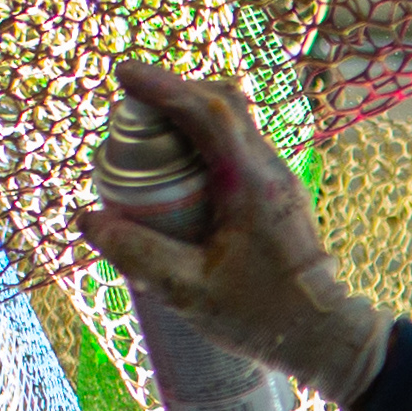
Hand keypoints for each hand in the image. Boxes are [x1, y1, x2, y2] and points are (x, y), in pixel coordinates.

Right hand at [70, 62, 391, 406]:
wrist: (324, 337)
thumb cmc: (263, 317)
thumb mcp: (189, 292)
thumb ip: (137, 254)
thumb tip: (87, 219)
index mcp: (251, 184)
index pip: (208, 113)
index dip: (164, 86)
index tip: (124, 73)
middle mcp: (270, 171)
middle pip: (223, 105)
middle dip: (174, 91)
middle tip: (130, 99)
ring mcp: (279, 180)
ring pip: (234, 123)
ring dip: (191, 112)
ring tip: (149, 125)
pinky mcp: (278, 194)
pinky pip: (239, 147)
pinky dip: (205, 138)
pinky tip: (179, 163)